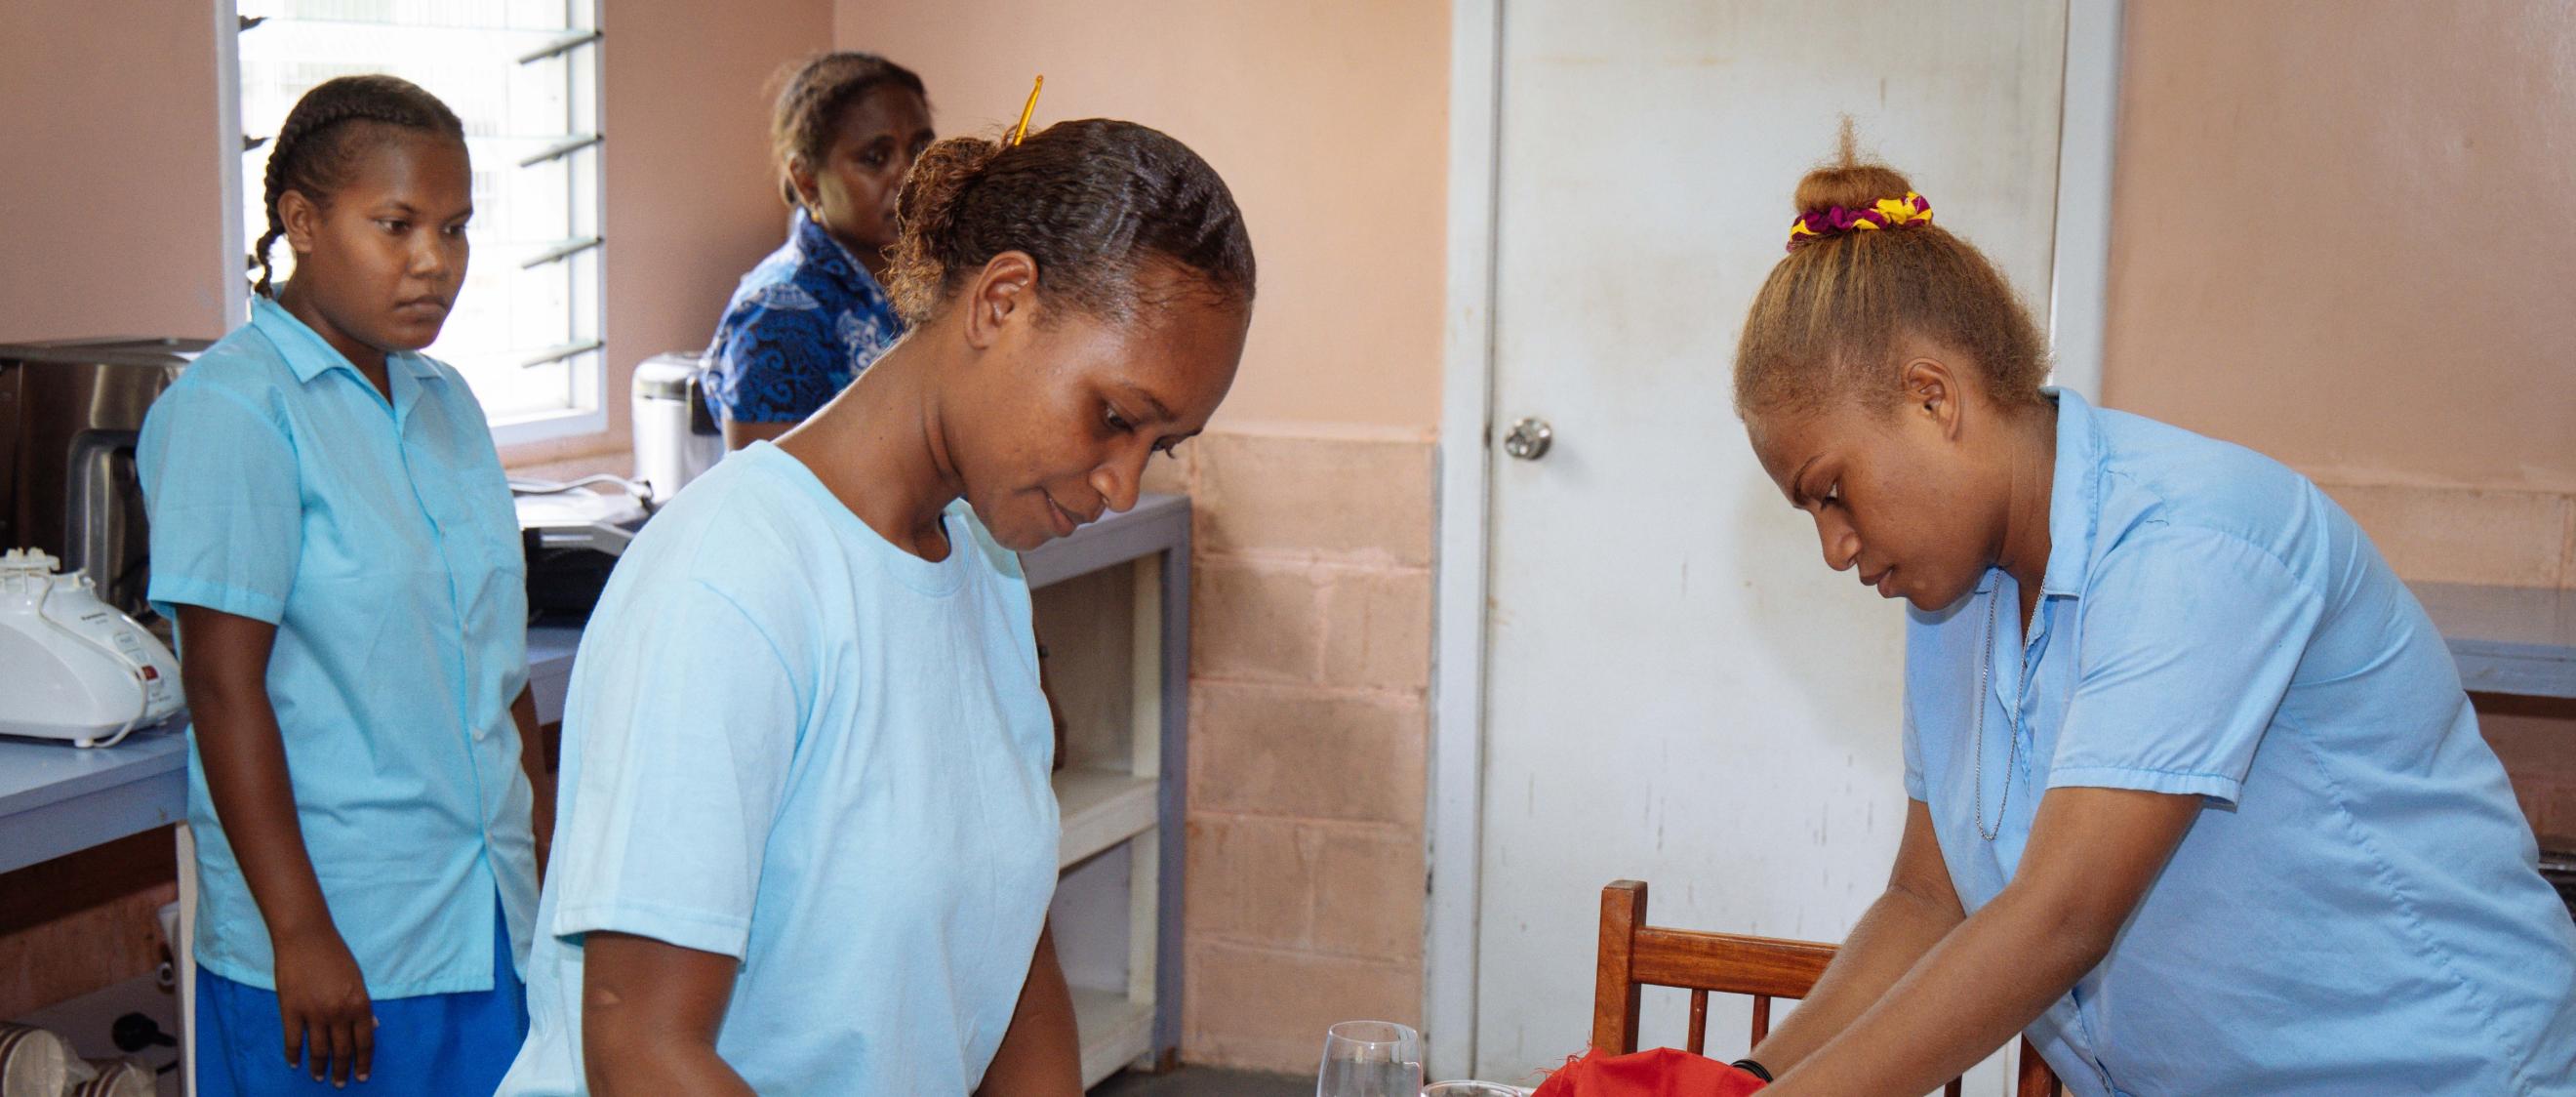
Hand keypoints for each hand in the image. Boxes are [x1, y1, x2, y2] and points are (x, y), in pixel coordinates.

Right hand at [271, 926, 375, 1086]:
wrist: (306, 937)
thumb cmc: (335, 954)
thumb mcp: (357, 979)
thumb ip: (364, 1006)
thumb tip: (374, 1027)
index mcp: (360, 1004)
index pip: (365, 1042)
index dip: (364, 1062)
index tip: (362, 1076)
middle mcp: (339, 1013)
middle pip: (342, 1051)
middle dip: (342, 1071)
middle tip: (340, 1084)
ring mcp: (314, 1013)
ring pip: (318, 1050)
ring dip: (320, 1068)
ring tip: (319, 1078)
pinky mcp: (291, 1010)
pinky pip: (293, 1041)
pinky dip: (294, 1055)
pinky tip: (295, 1064)